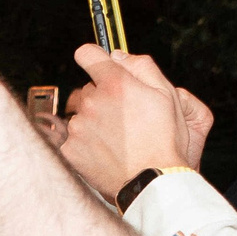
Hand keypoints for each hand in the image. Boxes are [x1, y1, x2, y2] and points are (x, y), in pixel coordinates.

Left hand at [63, 45, 208, 198]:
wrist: (151, 181)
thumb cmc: (164, 138)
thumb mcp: (167, 95)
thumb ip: (141, 67)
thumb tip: (116, 55)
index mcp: (116, 84)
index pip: (88, 54)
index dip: (93, 57)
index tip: (97, 63)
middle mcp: (92, 101)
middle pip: (88, 89)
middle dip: (103, 97)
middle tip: (126, 117)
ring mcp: (78, 126)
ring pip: (81, 114)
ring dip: (95, 122)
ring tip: (119, 139)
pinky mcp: (69, 148)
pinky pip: (73, 138)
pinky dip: (86, 143)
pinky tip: (106, 152)